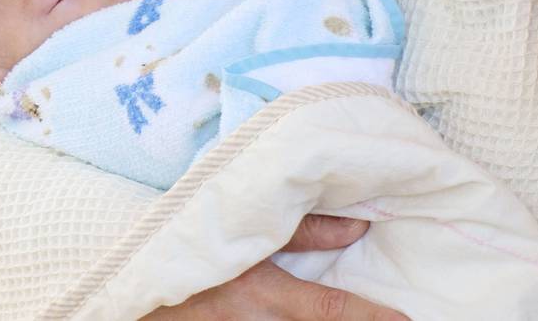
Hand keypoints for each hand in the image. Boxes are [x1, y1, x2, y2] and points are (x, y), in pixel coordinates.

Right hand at [141, 214, 409, 319]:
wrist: (130, 271)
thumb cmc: (189, 236)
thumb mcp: (242, 226)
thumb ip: (300, 228)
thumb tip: (357, 229)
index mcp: (259, 291)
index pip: (328, 309)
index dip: (371, 318)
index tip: (406, 320)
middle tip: (392, 317)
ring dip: (325, 318)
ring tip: (363, 311)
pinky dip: (291, 319)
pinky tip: (296, 310)